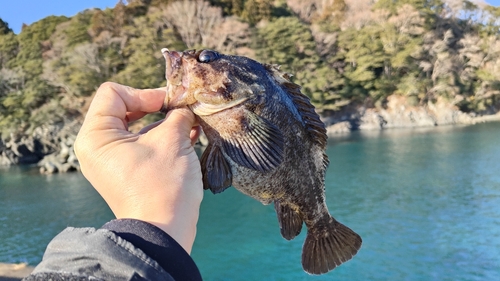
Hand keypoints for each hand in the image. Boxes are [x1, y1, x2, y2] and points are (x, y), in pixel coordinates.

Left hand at [74, 82, 202, 253]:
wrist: (165, 230)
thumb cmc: (163, 184)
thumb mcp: (171, 139)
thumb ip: (176, 114)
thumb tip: (183, 106)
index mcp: (96, 136)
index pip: (113, 93)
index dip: (143, 93)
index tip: (168, 104)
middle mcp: (99, 147)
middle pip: (125, 109)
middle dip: (156, 107)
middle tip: (180, 109)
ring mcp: (114, 161)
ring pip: (138, 128)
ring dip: (165, 123)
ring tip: (191, 123)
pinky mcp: (129, 172)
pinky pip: (144, 145)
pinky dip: (164, 138)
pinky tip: (191, 135)